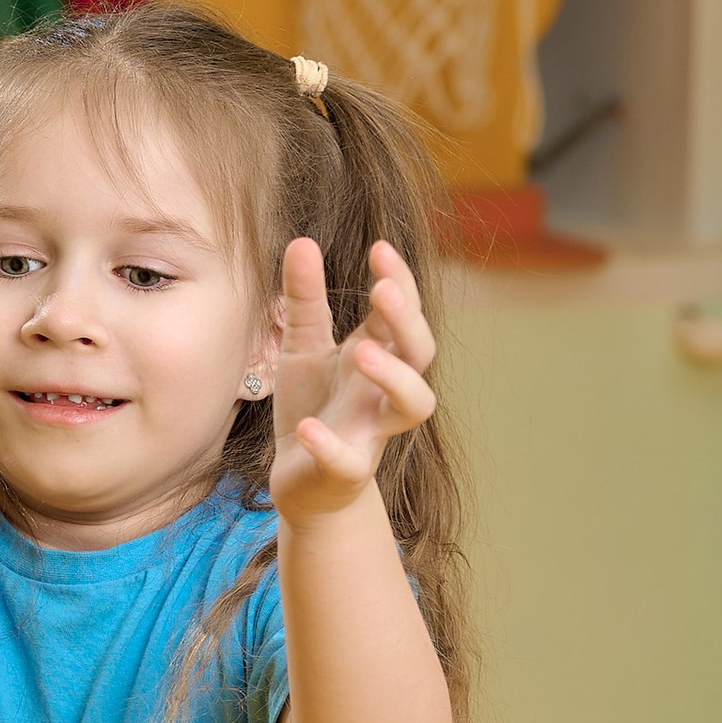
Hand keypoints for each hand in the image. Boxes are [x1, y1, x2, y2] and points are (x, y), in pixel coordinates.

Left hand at [267, 237, 436, 524]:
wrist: (302, 481)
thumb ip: (306, 298)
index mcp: (377, 354)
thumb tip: (302, 240)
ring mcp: (372, 432)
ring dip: (392, 377)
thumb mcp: (304, 347)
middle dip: (406, 321)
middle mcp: (384, 391)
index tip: (379, 249)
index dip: (399, 280)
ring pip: (412, 406)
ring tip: (360, 353)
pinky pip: (348, 460)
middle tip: (382, 290)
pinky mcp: (346, 471)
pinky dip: (329, 446)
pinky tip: (307, 429)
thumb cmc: (314, 406)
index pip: (402, 312)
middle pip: (420, 352)